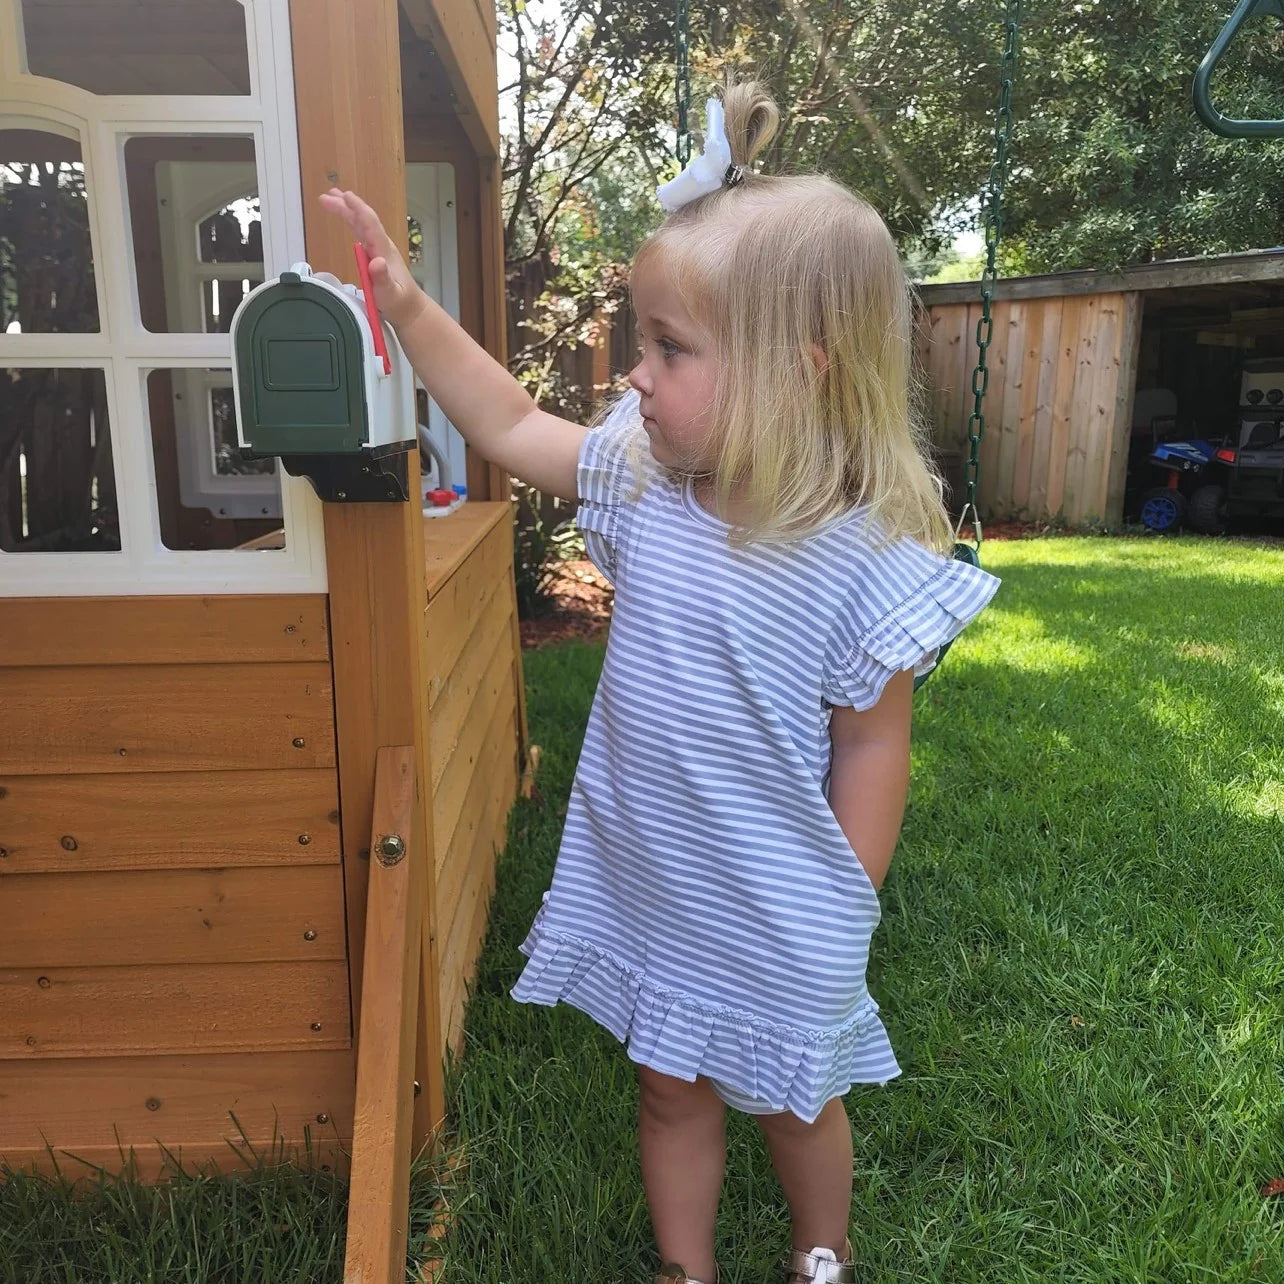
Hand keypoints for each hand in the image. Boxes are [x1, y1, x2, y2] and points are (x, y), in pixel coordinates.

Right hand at [317, 188, 425, 329]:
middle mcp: (381, 246)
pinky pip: (362, 232)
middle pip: (363, 220)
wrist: (410, 309)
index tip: (344, 196)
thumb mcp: (390, 293)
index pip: (370, 224)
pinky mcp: (376, 255)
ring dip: (347, 210)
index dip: (357, 209)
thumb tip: (376, 261)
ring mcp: (379, 250)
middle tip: (327, 196)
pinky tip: (347, 218)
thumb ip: (383, 278)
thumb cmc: (400, 303)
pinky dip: (352, 222)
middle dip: (345, 206)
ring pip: (361, 224)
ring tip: (331, 198)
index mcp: (384, 251)